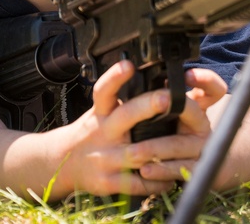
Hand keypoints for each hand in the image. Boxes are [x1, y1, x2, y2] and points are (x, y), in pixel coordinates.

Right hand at [59, 61, 213, 195]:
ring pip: (137, 153)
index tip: (129, 65)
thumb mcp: (100, 111)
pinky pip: (138, 183)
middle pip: (126, 115)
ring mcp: (105, 158)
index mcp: (101, 112)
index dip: (115, 77)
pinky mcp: (108, 182)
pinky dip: (157, 181)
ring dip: (163, 150)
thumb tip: (157, 79)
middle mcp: (103, 132)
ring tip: (186, 146)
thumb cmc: (91, 131)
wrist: (63, 161)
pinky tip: (171, 177)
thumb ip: (122, 100)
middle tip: (167, 97)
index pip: (104, 91)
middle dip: (148, 106)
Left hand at [134, 67, 226, 184]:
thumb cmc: (171, 130)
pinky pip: (178, 170)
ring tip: (132, 152)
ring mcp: (201, 147)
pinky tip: (145, 171)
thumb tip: (135, 76)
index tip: (186, 75)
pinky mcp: (195, 169)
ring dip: (154, 148)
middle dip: (171, 107)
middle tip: (155, 104)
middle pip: (193, 111)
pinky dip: (160, 171)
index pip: (212, 88)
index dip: (204, 79)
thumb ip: (159, 96)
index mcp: (198, 105)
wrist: (196, 164)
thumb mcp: (169, 111)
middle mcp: (202, 124)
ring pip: (180, 145)